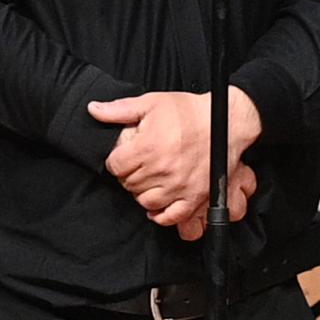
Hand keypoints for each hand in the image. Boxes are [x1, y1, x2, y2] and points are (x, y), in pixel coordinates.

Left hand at [89, 88, 263, 234]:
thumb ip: (119, 110)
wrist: (225, 121)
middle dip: (129, 175)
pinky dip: (161, 215)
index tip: (123, 157)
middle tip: (138, 165)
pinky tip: (158, 205)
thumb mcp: (152, 102)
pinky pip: (171, 216)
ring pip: (146, 202)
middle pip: (129, 185)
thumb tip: (93, 110)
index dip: (116, 161)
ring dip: (143, 193)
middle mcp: (161, 170)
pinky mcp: (195, 197)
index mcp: (147, 148)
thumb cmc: (189, 111)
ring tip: (149, 180)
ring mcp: (178, 186)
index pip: (115, 167)